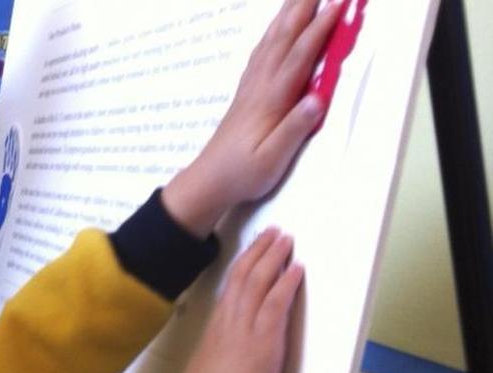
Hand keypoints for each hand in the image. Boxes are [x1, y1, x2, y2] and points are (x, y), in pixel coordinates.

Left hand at [162, 0, 343, 236]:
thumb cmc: (243, 173)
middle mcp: (260, 86)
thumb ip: (294, 129)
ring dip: (286, 15)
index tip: (338, 4)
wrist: (209, 180)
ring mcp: (250, 87)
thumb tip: (318, 99)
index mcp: (271, 99)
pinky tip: (275, 29)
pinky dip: (271, 34)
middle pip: (283, 38)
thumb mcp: (272, 159)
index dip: (319, 29)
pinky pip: (260, 53)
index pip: (299, 56)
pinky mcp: (246, 93)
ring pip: (270, 41)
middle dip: (302, 8)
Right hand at [172, 228, 302, 372]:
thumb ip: (224, 357)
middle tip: (274, 233)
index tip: (254, 250)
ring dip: (274, 258)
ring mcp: (244, 329)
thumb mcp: (211, 370)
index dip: (244, 265)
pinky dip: (286, 283)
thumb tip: (233, 358)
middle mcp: (227, 322)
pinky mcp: (261, 342)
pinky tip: (296, 268)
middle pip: (243, 277)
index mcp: (215, 329)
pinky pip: (275, 303)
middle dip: (260, 251)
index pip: (230, 289)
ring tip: (286, 240)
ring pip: (258, 282)